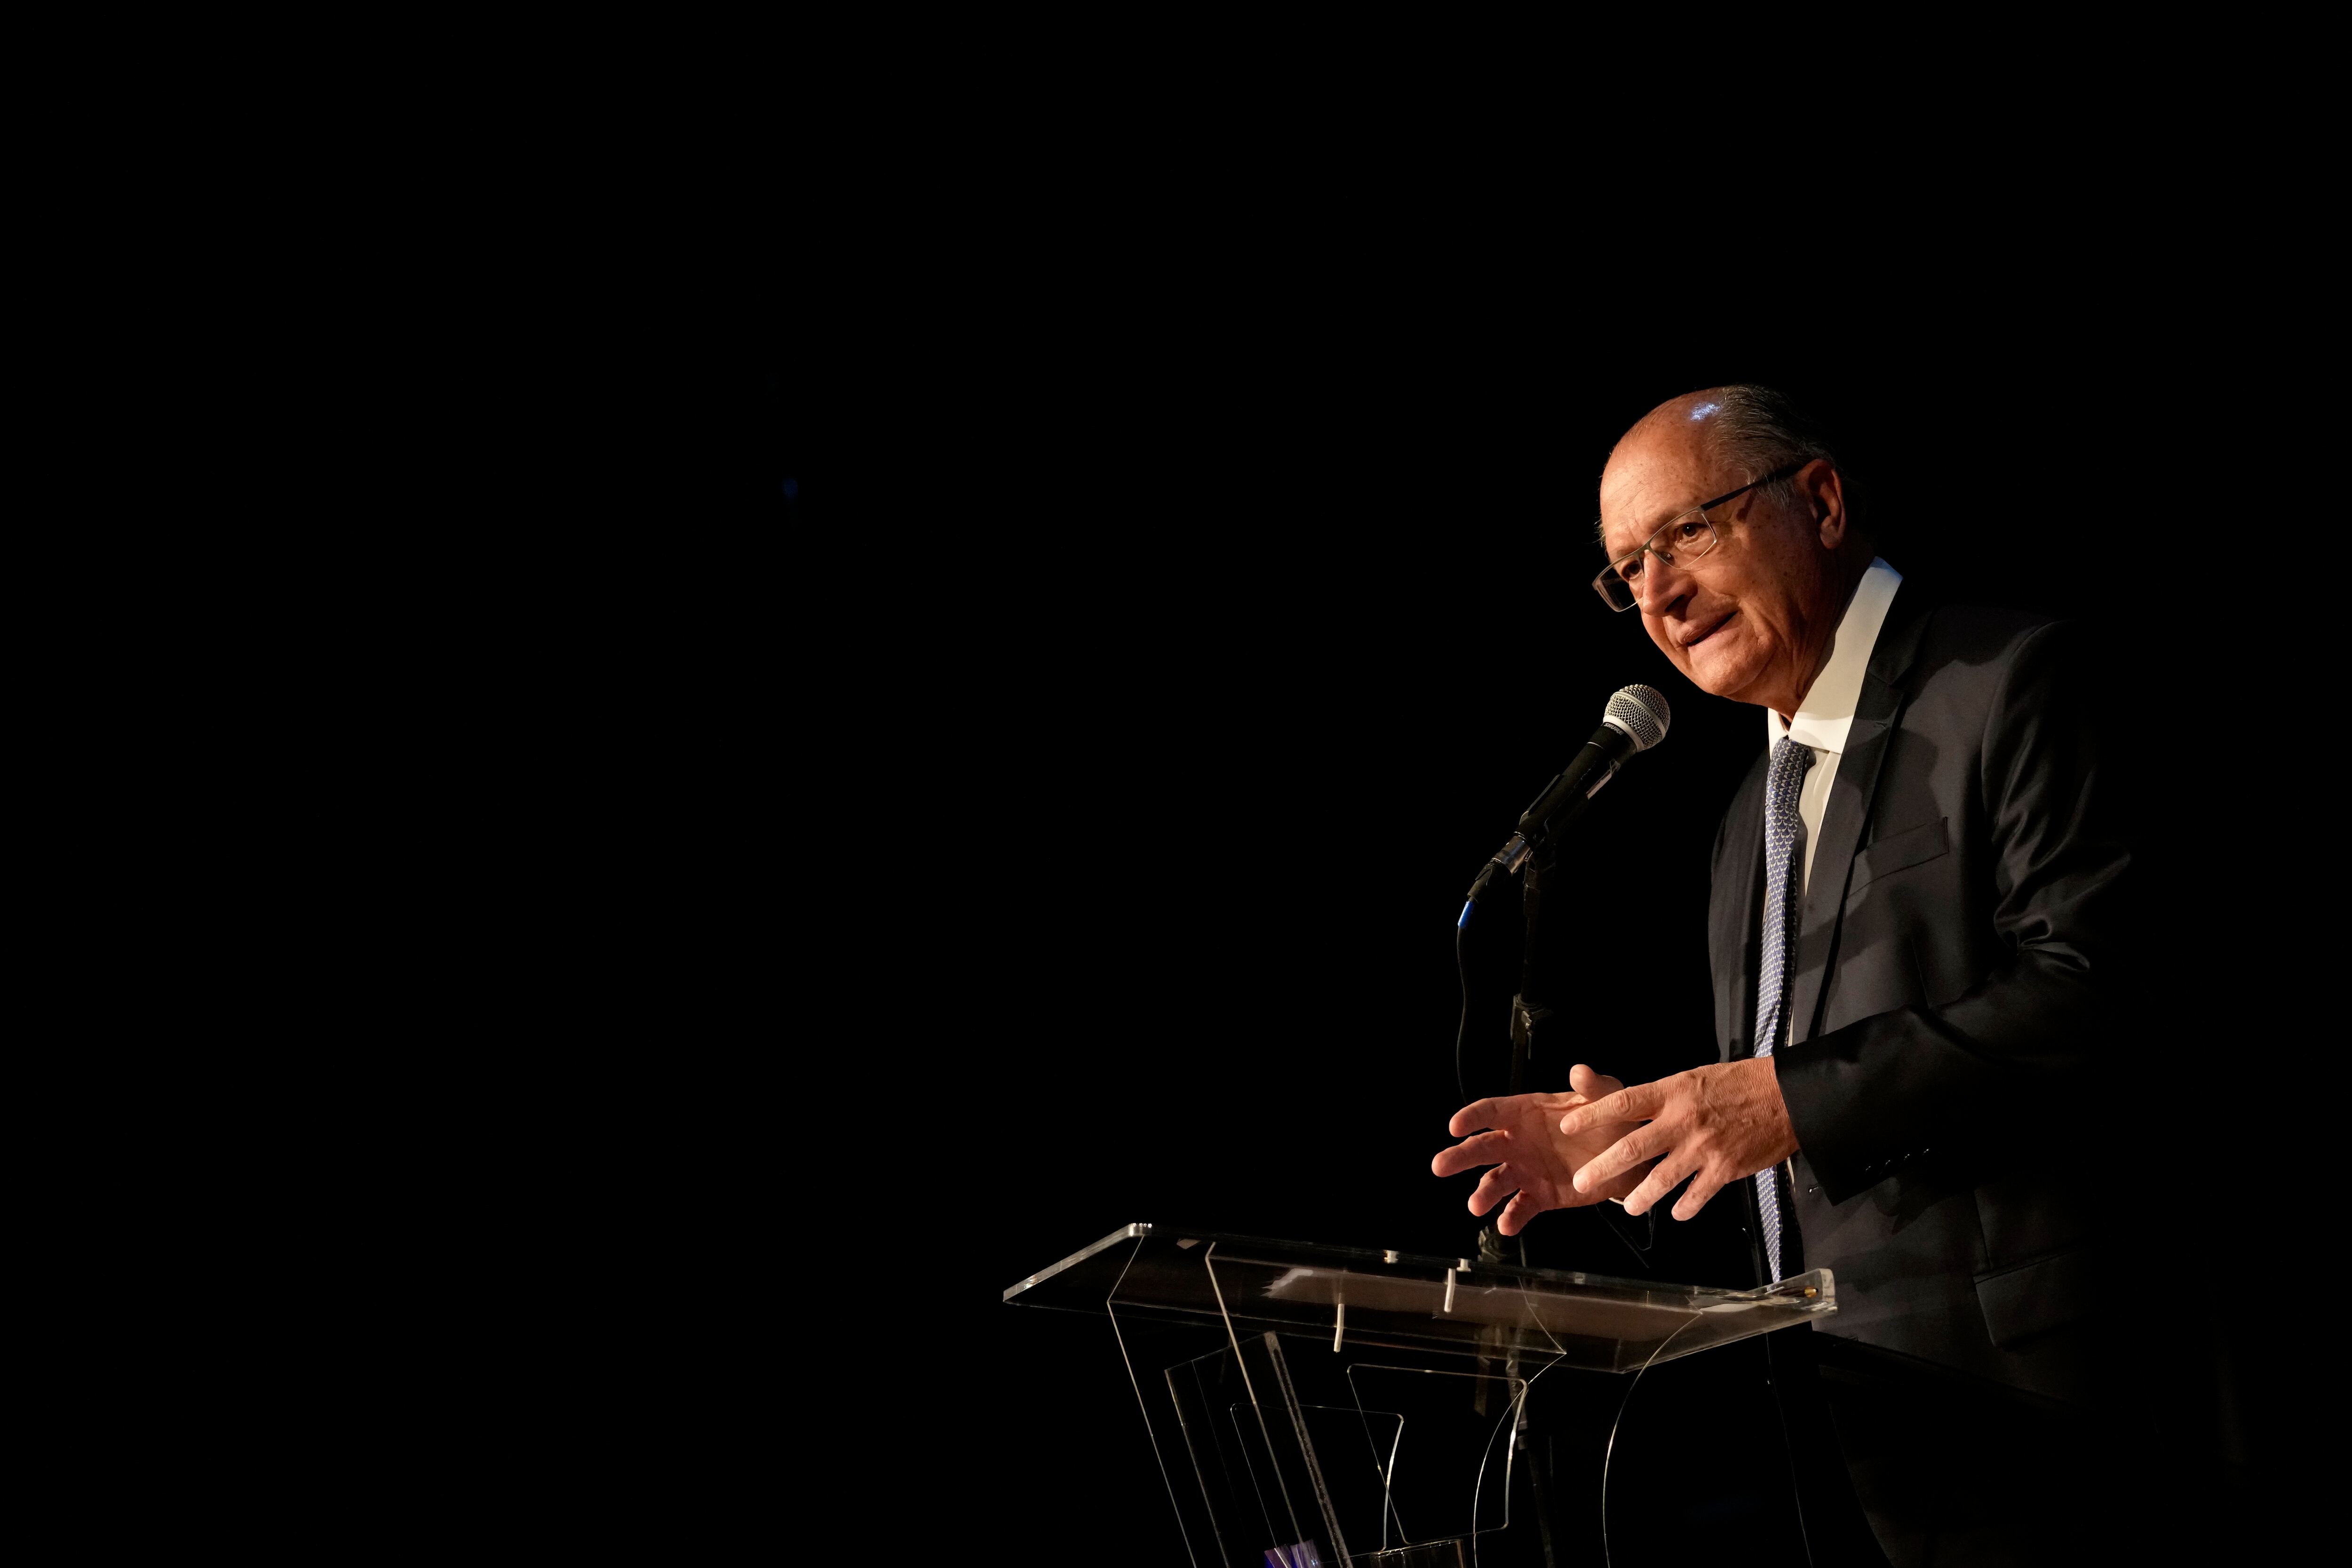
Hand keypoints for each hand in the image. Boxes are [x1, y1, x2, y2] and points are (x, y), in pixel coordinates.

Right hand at [1431, 1065, 1650, 1235]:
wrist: (1629, 1158)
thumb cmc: (1611, 1120)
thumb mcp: (1606, 1097)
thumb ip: (1592, 1085)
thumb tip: (1579, 1070)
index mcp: (1526, 1112)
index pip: (1492, 1112)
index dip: (1471, 1117)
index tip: (1455, 1126)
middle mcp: (1519, 1142)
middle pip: (1482, 1148)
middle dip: (1460, 1157)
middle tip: (1440, 1166)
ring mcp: (1526, 1170)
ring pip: (1496, 1181)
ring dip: (1483, 1193)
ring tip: (1476, 1206)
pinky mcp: (1540, 1196)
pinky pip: (1520, 1207)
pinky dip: (1511, 1217)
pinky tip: (1505, 1225)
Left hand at [1558, 1056, 1798, 1221]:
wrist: (1785, 1097)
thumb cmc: (1739, 1083)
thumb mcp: (1694, 1078)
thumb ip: (1663, 1098)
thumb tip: (1632, 1110)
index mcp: (1672, 1092)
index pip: (1623, 1103)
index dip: (1592, 1115)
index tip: (1568, 1125)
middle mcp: (1683, 1120)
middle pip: (1632, 1147)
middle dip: (1602, 1167)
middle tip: (1581, 1182)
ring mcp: (1704, 1147)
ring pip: (1662, 1178)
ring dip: (1641, 1196)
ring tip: (1628, 1207)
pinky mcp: (1726, 1169)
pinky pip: (1698, 1194)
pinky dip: (1685, 1207)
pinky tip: (1677, 1213)